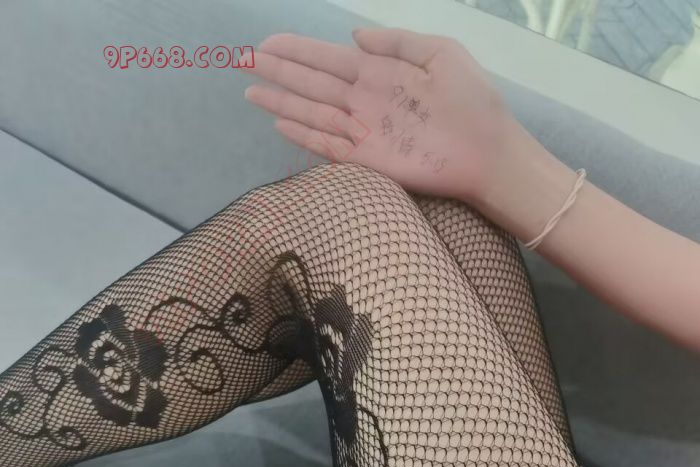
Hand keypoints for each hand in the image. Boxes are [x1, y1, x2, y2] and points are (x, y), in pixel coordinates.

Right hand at [245, 27, 518, 204]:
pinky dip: (303, 135)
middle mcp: (364, 101)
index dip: (296, 50)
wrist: (489, 152)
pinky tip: (279, 124)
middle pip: (311, 83)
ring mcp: (363, 132)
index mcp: (380, 73)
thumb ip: (396, 43)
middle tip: (243, 61)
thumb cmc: (473, 101)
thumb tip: (353, 36)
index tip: (267, 43)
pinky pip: (327, 145)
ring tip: (250, 92)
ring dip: (281, 102)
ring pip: (312, 113)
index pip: (328, 59)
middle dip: (278, 71)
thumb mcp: (440, 53)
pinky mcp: (367, 161)